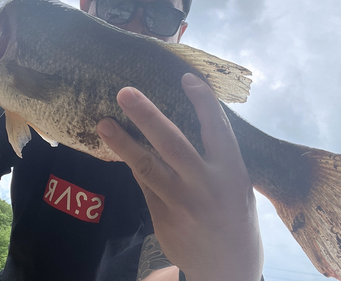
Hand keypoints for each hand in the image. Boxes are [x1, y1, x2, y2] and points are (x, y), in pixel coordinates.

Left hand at [97, 73, 262, 280]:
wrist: (228, 270)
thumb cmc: (236, 218)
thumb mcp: (238, 185)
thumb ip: (215, 159)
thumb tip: (183, 127)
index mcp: (232, 172)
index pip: (217, 129)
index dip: (203, 102)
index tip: (186, 78)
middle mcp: (205, 185)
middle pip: (173, 144)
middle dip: (147, 116)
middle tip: (125, 93)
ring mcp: (181, 203)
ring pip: (148, 167)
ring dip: (123, 143)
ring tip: (103, 123)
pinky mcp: (162, 217)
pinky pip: (143, 184)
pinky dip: (132, 162)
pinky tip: (118, 146)